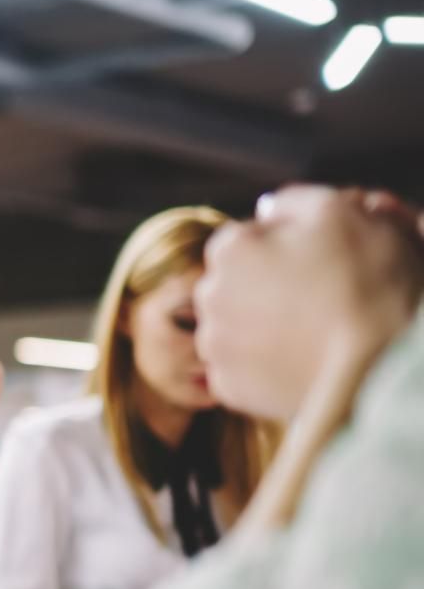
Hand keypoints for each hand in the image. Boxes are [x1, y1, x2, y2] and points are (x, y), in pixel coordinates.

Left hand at [200, 186, 423, 419]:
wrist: (380, 366)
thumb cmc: (366, 282)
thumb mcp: (341, 212)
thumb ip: (295, 201)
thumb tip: (266, 208)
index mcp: (230, 248)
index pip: (247, 237)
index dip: (286, 247)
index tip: (320, 262)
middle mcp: (208, 295)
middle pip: (237, 282)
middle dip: (268, 285)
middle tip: (319, 299)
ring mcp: (215, 345)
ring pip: (237, 325)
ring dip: (263, 325)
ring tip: (313, 332)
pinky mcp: (228, 387)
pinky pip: (242, 369)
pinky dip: (265, 365)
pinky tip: (300, 361)